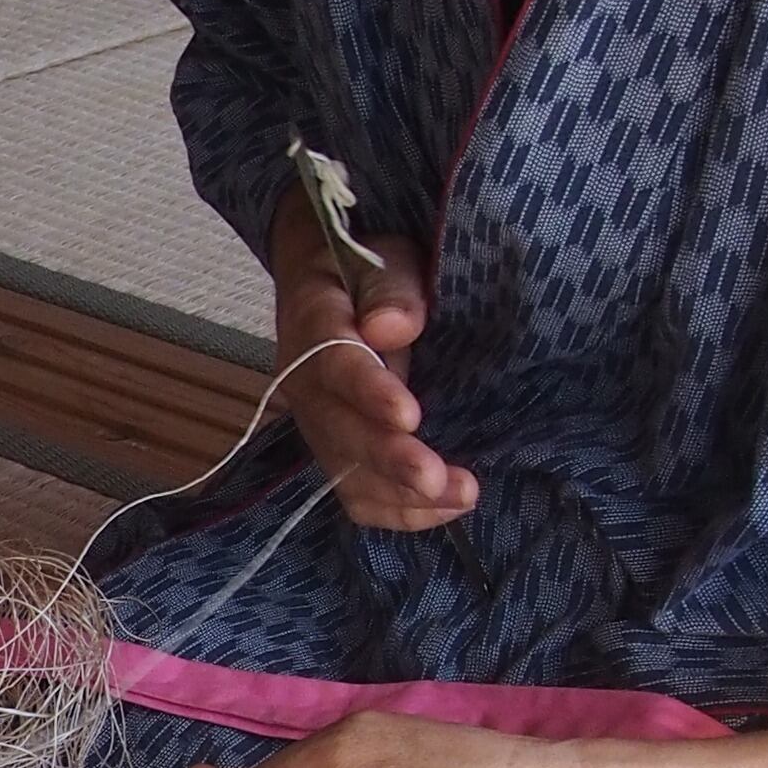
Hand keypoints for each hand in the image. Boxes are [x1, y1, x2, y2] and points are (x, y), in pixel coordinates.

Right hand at [268, 198, 477, 531]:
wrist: (329, 285)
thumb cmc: (365, 266)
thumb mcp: (382, 256)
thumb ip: (390, 287)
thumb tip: (394, 327)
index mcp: (311, 327)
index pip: (334, 365)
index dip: (368, 393)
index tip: (409, 414)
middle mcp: (305, 386)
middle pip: (339, 434)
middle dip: (390, 461)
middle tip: (440, 479)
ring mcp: (318, 425)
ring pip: (347, 475)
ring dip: (401, 497)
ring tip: (462, 495)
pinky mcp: (338, 450)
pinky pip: (357, 495)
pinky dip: (399, 511)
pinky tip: (446, 508)